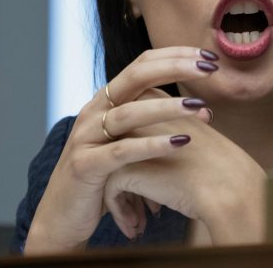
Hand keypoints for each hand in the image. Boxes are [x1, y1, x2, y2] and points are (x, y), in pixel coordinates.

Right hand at [24, 47, 217, 254]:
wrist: (63, 216)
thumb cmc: (105, 176)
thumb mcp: (128, 139)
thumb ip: (155, 120)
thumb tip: (202, 108)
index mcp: (106, 100)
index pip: (142, 64)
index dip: (175, 55)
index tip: (209, 56)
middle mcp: (94, 111)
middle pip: (135, 76)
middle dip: (174, 68)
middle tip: (209, 68)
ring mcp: (86, 137)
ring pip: (129, 113)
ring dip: (167, 107)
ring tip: (200, 107)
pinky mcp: (85, 166)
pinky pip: (122, 151)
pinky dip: (152, 145)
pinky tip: (181, 142)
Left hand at [103, 110, 266, 245]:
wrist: (226, 185)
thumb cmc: (217, 164)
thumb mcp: (195, 133)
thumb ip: (174, 130)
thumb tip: (167, 141)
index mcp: (157, 100)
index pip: (134, 131)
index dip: (141, 159)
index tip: (154, 185)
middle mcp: (137, 116)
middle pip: (120, 151)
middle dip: (128, 182)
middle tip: (141, 208)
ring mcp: (127, 141)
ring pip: (111, 172)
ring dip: (123, 200)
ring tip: (137, 222)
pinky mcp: (123, 167)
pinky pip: (111, 191)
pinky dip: (121, 211)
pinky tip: (136, 227)